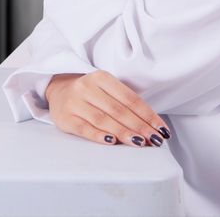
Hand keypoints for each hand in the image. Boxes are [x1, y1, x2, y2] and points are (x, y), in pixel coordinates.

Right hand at [45, 71, 170, 146]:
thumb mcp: (106, 88)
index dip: (148, 115)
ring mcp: (74, 102)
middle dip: (140, 126)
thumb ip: (125, 103)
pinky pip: (84, 128)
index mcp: (101, 77)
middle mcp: (86, 87)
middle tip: (155, 139)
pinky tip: (111, 142)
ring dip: (124, 133)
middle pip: (118, 110)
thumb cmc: (90, 93)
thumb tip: (151, 126)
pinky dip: (99, 135)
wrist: (57, 90)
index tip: (162, 129)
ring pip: (103, 120)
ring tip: (140, 143)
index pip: (130, 98)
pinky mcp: (65, 117)